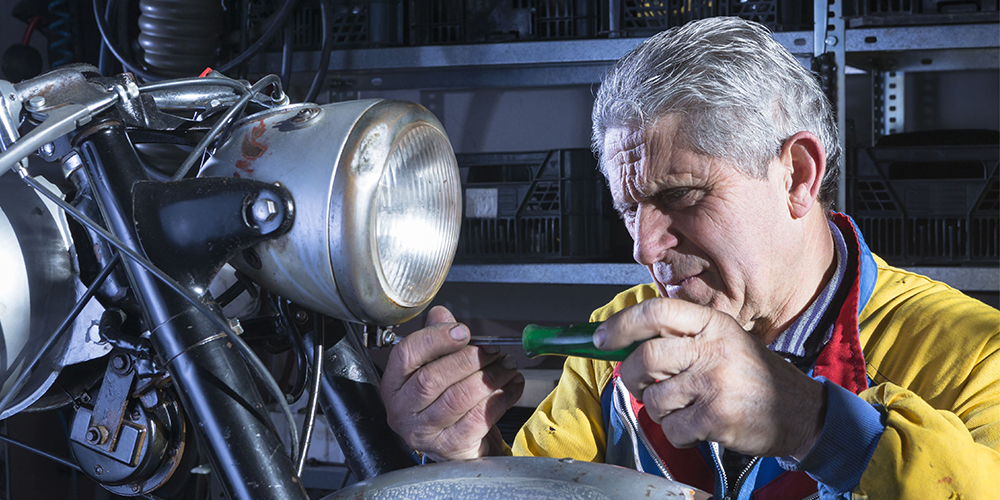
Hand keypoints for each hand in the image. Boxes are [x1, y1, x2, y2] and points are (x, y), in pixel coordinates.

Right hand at [380, 306, 524, 460]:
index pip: (406, 355)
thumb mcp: (433, 368)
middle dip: (469, 359)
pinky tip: (511, 386)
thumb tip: (442, 315)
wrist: (453, 445)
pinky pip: (478, 418)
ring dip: (490, 377)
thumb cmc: (441, 401)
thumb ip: (436, 338)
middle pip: (433, 378)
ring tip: (507, 366)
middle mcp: (403, 409)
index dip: (436, 339)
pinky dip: (500, 398)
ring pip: (458, 398)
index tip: (463, 331)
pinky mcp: (450, 446)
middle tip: (494, 350)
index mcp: (394, 383)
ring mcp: (425, 431)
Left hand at [594, 298, 825, 458]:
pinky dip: (677, 432)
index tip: (601, 339)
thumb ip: (683, 339)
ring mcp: (714, 383)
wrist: (803, 412)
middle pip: (645, 357)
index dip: (621, 324)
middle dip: (630, 375)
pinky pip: (671, 428)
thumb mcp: (725, 341)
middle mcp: (713, 348)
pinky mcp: (715, 417)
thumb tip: (626, 345)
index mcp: (713, 323)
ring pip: (653, 398)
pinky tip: (697, 425)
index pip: (656, 311)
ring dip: (658, 410)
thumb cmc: (755, 377)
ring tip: (682, 407)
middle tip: (637, 383)